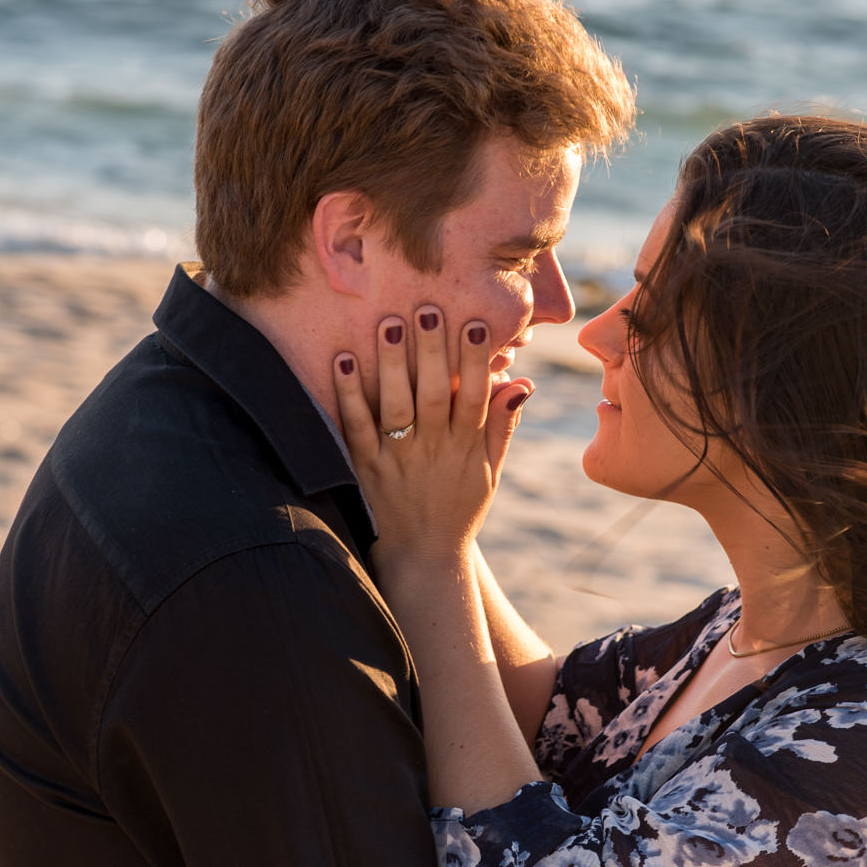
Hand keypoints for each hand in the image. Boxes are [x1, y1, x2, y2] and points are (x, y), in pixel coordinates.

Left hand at [333, 310, 531, 566]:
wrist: (424, 557)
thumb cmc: (460, 508)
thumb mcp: (490, 471)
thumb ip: (503, 425)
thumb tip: (522, 382)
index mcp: (466, 446)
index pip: (473, 396)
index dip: (475, 361)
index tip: (476, 324)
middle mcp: (433, 449)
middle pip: (433, 393)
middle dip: (432, 351)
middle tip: (428, 309)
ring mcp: (398, 458)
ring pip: (395, 405)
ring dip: (392, 364)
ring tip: (390, 323)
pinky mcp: (366, 467)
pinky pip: (356, 426)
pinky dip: (349, 394)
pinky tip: (344, 360)